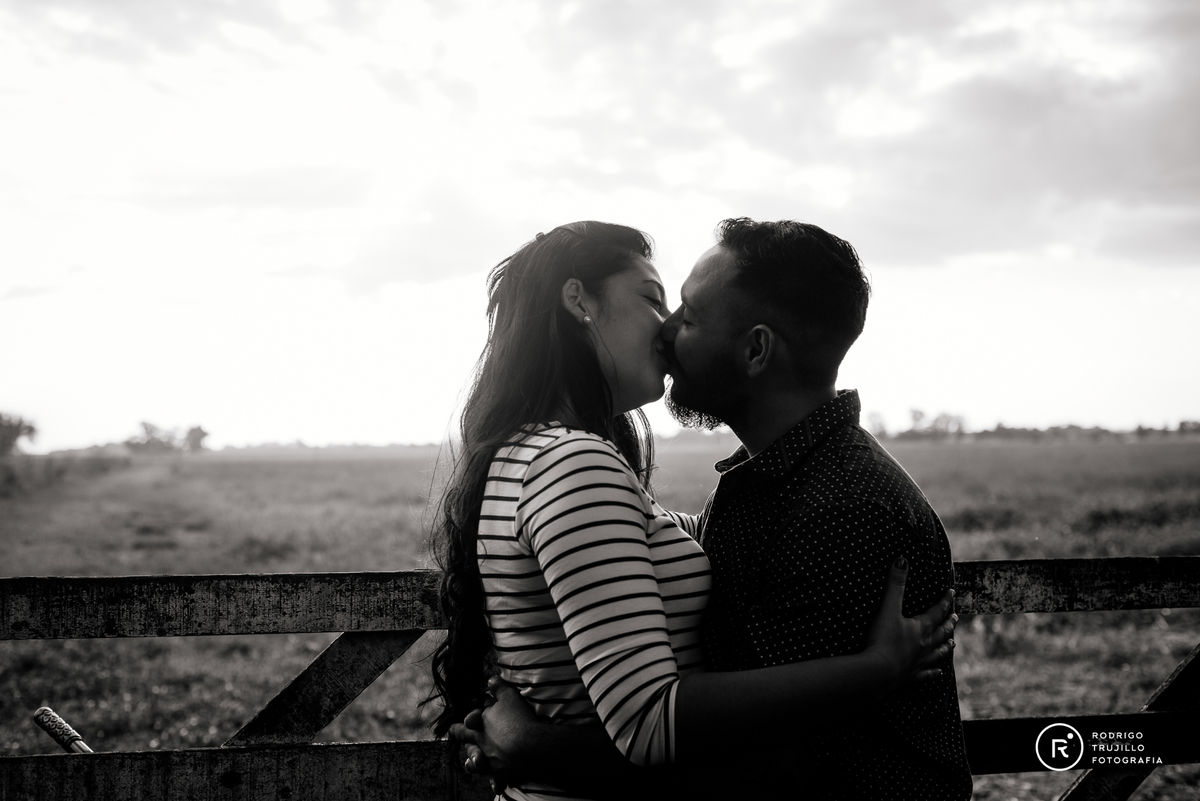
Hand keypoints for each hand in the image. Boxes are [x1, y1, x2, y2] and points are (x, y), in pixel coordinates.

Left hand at [448, 677, 541, 792]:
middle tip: (454, 733)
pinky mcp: (501, 773)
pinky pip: (496, 778)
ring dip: (473, 761)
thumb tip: (490, 678)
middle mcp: (482, 743)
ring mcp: (490, 760)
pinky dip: (495, 781)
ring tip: (471, 762)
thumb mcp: (510, 697)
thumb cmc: (519, 720)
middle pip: (468, 740)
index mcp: (481, 724)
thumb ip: (499, 688)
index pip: (468, 720)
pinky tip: (496, 785)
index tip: (457, 723)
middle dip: (460, 735)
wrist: (530, 747)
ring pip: (476, 762)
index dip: (464, 721)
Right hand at [863, 556, 956, 686]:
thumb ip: (895, 584)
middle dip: (948, 623)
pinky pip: (926, 674)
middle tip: (956, 618)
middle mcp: (924, 644)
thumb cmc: (882, 639)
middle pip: (941, 632)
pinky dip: (933, 672)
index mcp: (920, 627)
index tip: (952, 593)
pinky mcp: (911, 676)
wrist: (878, 671)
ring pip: (938, 652)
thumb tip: (902, 560)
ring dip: (946, 646)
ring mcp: (919, 661)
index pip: (937, 611)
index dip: (945, 601)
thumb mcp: (888, 608)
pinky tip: (938, 672)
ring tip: (953, 643)